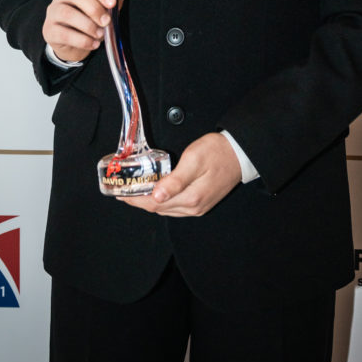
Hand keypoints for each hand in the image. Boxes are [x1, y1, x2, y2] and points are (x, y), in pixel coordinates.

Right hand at [42, 0, 133, 62]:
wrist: (76, 42)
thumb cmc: (93, 18)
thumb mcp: (108, 4)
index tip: (113, 3)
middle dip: (94, 8)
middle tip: (107, 21)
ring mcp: (53, 12)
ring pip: (67, 13)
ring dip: (88, 25)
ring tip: (100, 34)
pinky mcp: (49, 30)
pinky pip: (63, 33)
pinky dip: (82, 40)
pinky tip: (93, 44)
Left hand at [118, 133, 241, 216]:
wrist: (240, 153)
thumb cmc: (218, 152)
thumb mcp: (194, 159)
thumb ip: (176, 180)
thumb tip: (156, 196)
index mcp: (191, 197)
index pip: (154, 204)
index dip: (135, 200)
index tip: (121, 194)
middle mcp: (194, 207)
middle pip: (158, 209)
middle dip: (139, 201)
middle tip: (123, 192)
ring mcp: (198, 207)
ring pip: (166, 209)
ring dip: (149, 202)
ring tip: (135, 192)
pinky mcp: (201, 203)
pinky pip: (176, 207)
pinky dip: (162, 201)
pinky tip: (156, 193)